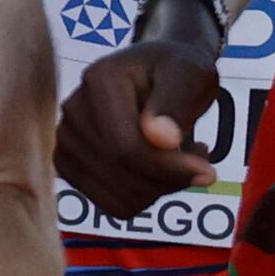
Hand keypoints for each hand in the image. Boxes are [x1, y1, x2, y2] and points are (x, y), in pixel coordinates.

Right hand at [60, 6, 228, 218]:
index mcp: (100, 79)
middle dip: (169, 178)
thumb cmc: (179, 70)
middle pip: (120, 171)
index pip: (126, 145)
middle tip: (199, 158)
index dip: (169, 168)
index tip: (209, 171)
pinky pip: (113, 205)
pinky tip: (159, 171)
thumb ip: (176, 102)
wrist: (160, 73)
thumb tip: (160, 138)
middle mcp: (73, 109)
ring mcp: (65, 138)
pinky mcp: (70, 164)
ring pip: (118, 196)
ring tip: (178, 157)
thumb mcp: (191, 74)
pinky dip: (145, 197)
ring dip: (160, 187)